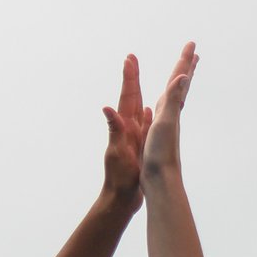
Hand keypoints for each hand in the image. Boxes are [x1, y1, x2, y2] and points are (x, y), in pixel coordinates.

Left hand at [101, 54, 151, 207]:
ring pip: (139, 108)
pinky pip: (144, 124)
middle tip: (132, 58)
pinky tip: (150, 109)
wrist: (120, 198)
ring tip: (140, 77)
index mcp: (124, 127)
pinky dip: (148, 113)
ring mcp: (133, 136)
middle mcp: (128, 128)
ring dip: (140, 91)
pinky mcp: (139, 146)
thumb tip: (107, 108)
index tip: (129, 58)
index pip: (127, 97)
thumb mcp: (116, 152)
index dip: (129, 77)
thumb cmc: (118, 178)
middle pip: (132, 97)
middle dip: (133, 77)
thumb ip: (114, 130)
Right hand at [143, 42, 197, 181]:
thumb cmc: (161, 153)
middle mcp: (171, 114)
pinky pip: (163, 112)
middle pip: (180, 86)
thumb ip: (173, 98)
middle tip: (193, 54)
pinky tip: (161, 107)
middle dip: (186, 68)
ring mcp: (166, 124)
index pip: (180, 80)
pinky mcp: (159, 135)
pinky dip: (163, 104)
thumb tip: (184, 76)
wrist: (161, 180)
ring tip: (180, 76)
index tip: (192, 43)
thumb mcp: (166, 121)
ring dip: (177, 85)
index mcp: (171, 109)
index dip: (185, 61)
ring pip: (173, 98)